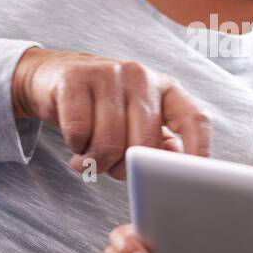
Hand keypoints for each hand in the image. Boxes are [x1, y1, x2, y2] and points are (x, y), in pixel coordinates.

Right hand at [11, 47, 211, 178]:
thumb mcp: (138, 119)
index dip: (198, 150)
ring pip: (109, 142)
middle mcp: (141, 76)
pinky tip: (76, 142)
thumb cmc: (103, 107)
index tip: (192, 179)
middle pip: (144, 143)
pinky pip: (79, 132)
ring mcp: (108, 73)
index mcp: (166, 88)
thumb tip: (179, 170)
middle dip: (127, 169)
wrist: (54, 76)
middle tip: (112, 169)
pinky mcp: (75, 79)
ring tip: (89, 160)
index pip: (195, 120)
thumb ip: (161, 142)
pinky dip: (76, 148)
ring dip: (96, 162)